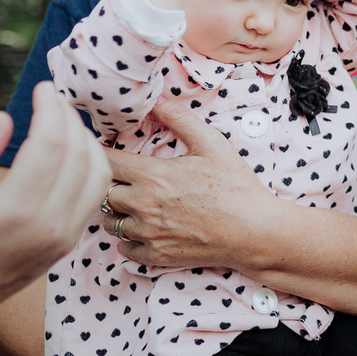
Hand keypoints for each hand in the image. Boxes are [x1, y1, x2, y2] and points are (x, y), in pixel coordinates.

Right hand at [0, 83, 110, 329]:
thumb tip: (6, 118)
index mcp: (14, 211)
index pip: (49, 146)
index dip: (50, 110)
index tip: (43, 89)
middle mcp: (50, 223)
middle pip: (78, 154)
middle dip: (69, 117)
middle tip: (53, 98)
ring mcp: (67, 233)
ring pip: (98, 171)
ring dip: (86, 137)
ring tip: (63, 118)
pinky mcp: (75, 237)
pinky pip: (99, 191)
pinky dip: (94, 161)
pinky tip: (74, 146)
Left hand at [102, 99, 270, 268]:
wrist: (254, 230)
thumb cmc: (236, 186)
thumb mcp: (213, 144)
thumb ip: (181, 118)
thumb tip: (158, 100)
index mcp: (153, 175)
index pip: (106, 161)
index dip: (102, 154)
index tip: (106, 153)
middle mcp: (143, 205)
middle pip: (103, 193)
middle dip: (110, 184)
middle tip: (123, 180)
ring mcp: (148, 233)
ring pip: (109, 223)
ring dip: (117, 213)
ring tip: (133, 205)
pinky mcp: (156, 255)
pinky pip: (124, 249)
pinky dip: (129, 240)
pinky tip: (144, 230)